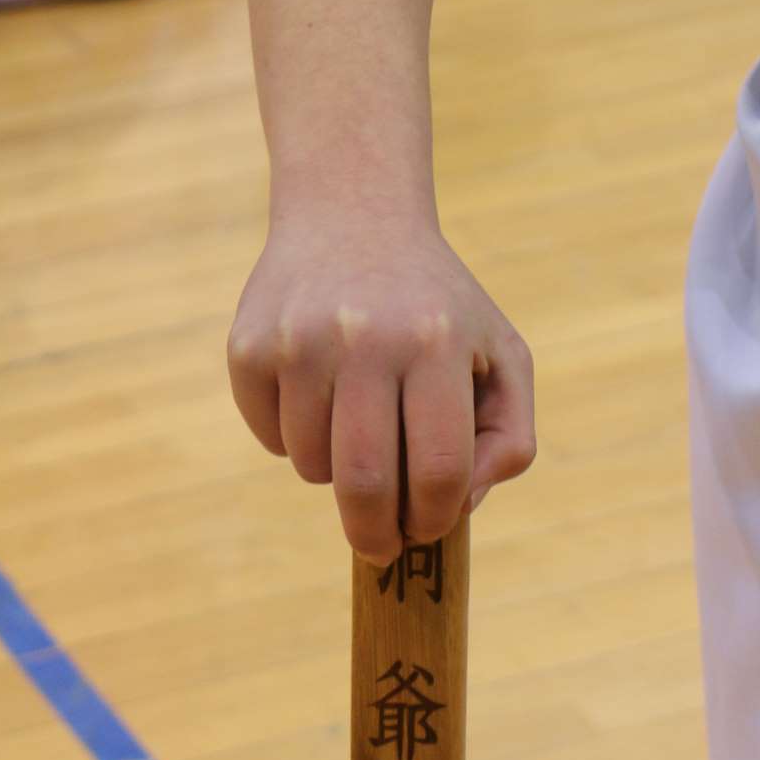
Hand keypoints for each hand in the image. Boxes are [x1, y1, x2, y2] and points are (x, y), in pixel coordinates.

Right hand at [227, 207, 535, 558]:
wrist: (352, 215)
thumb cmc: (437, 305)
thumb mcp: (500, 352)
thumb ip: (509, 436)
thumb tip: (460, 506)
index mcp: (438, 341)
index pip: (438, 470)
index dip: (433, 518)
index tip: (427, 529)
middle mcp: (366, 338)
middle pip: (365, 484)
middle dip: (376, 535)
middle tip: (381, 544)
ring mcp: (300, 341)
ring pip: (312, 469)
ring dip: (336, 473)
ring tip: (358, 423)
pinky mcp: (250, 347)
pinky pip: (271, 440)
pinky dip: (294, 439)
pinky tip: (317, 390)